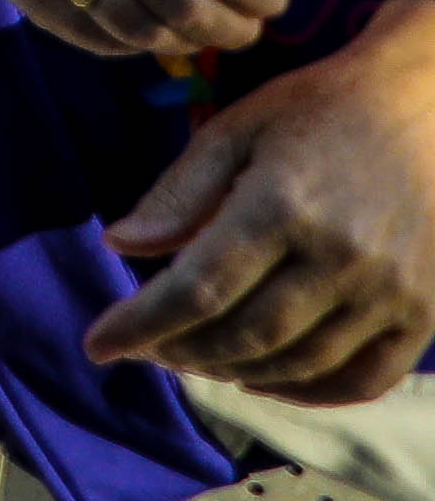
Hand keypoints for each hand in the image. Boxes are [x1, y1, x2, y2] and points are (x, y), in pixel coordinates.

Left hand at [95, 36, 434, 403]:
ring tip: (192, 359)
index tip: (98, 345)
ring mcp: (390, 292)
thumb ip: (179, 193)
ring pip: (297, 364)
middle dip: (181, 352)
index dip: (141, 325)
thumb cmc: (317, 110)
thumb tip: (119, 245)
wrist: (423, 107)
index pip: (197, 290)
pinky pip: (364, 379)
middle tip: (145, 350)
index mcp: (282, 208)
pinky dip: (308, 392)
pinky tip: (262, 380)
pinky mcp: (425, 312)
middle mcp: (340, 258)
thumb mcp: (234, 130)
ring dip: (234, 373)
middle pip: (244, 335)